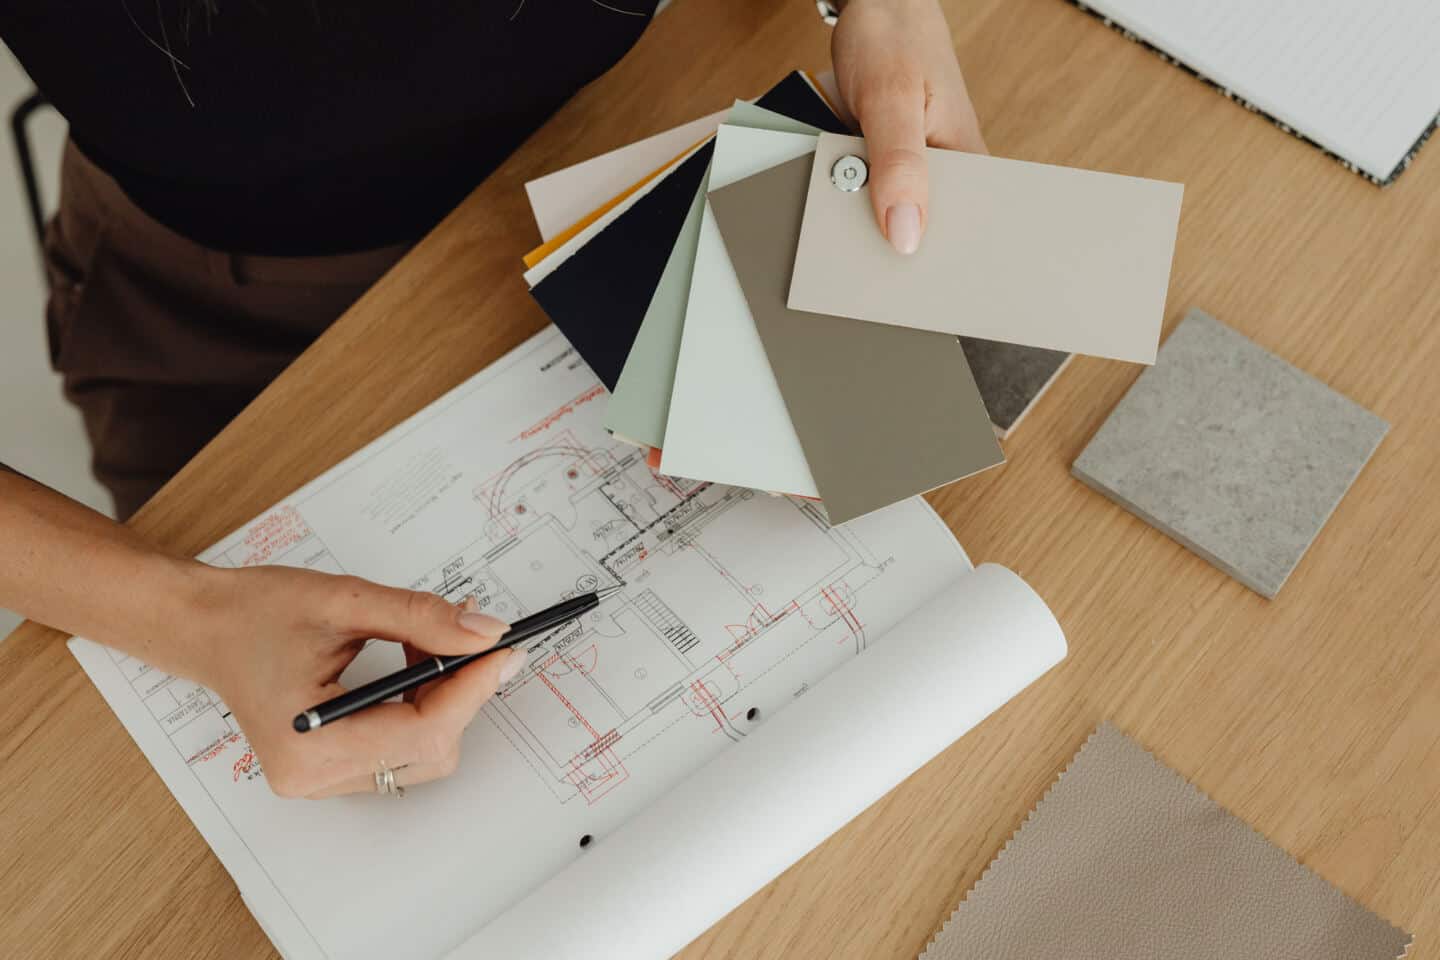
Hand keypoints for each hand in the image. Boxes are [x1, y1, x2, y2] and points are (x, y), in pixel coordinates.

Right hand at [183, 565, 521, 798]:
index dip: (472, 689)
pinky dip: (420, 707)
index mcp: (309, 745)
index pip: (422, 731)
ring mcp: (321, 780)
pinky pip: (402, 748)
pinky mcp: (330, 770)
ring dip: (442, 699)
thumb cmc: (257, 612)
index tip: (504, 650)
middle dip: (459, 691)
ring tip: (423, 644)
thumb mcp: (346, 600)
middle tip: (466, 636)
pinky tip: (410, 667)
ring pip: (424, 753)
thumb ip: (422, 618)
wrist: (208, 626)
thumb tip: (485, 633)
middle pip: (431, 749)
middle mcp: (314, 776)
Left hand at [830, 0, 986, 253]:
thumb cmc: (893, 39)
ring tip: (846, 214)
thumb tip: (907, 234)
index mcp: (969, 161)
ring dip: (861, 214)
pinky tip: (839, 193)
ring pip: (888, 213)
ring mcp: (916, 168)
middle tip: (859, 243)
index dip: (929, 258)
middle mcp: (947, 169)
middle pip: (919, 227)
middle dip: (886, 236)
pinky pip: (869, 191)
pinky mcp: (889, 163)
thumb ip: (899, 165)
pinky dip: (850, 192)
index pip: (960, 230)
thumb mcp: (890, 100)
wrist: (874, 8)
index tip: (899, 280)